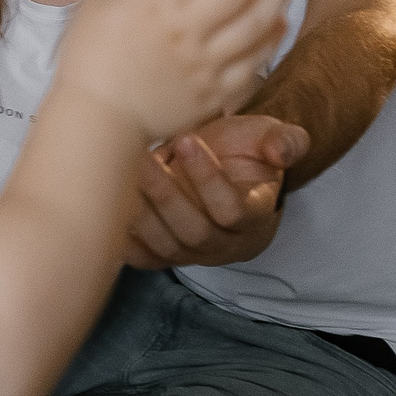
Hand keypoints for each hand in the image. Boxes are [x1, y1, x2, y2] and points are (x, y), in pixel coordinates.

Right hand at [57, 0, 298, 141]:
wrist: (96, 120)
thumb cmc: (89, 58)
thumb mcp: (105, 4)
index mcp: (156, 4)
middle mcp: (187, 31)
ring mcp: (205, 65)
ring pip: (256, 23)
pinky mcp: (214, 94)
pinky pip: (253, 65)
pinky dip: (270, 42)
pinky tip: (279, 23)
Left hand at [124, 115, 309, 269]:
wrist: (224, 168)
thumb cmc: (246, 151)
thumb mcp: (269, 137)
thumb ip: (284, 141)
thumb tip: (282, 151)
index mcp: (254, 216)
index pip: (232, 210)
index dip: (210, 180)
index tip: (188, 140)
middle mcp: (225, 244)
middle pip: (194, 233)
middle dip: (166, 196)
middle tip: (144, 158)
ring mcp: (193, 254)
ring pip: (165, 246)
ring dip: (141, 213)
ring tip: (124, 173)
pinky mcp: (164, 256)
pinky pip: (143, 258)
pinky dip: (124, 238)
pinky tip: (110, 205)